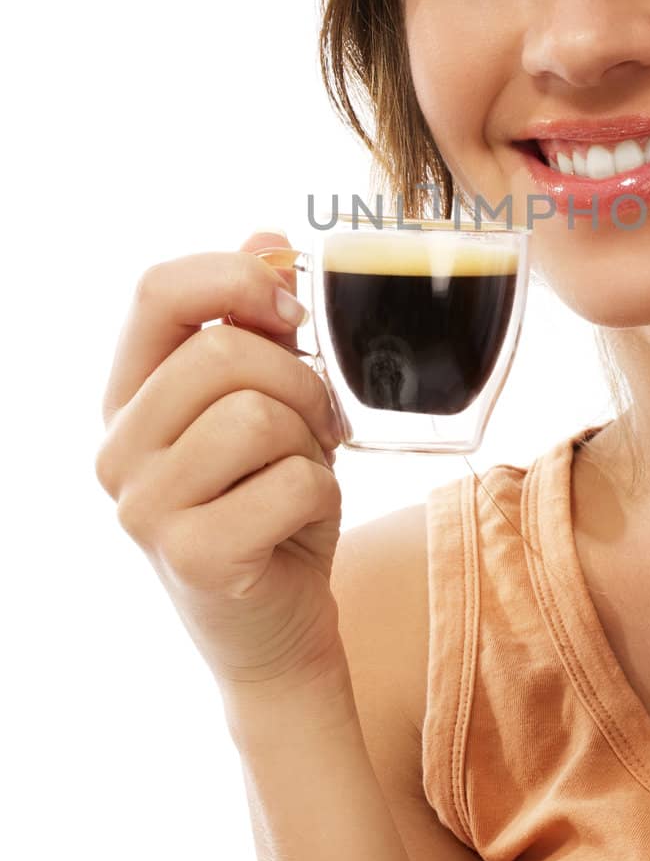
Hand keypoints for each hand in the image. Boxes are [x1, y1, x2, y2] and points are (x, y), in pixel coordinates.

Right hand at [96, 231, 346, 697]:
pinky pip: (291, 481)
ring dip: (311, 442)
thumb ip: (259, 321)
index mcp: (128, 394)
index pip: (155, 290)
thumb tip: (266, 237)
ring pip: (257, 416)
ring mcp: (144, 506)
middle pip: (223, 354)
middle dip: (299, 382)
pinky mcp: (192, 556)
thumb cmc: (269, 500)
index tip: (292, 314)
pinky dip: (321, 495)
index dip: (236, 280)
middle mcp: (117, 447)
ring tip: (304, 473)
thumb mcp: (268, 400)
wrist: (276, 623)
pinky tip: (301, 522)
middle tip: (318, 423)